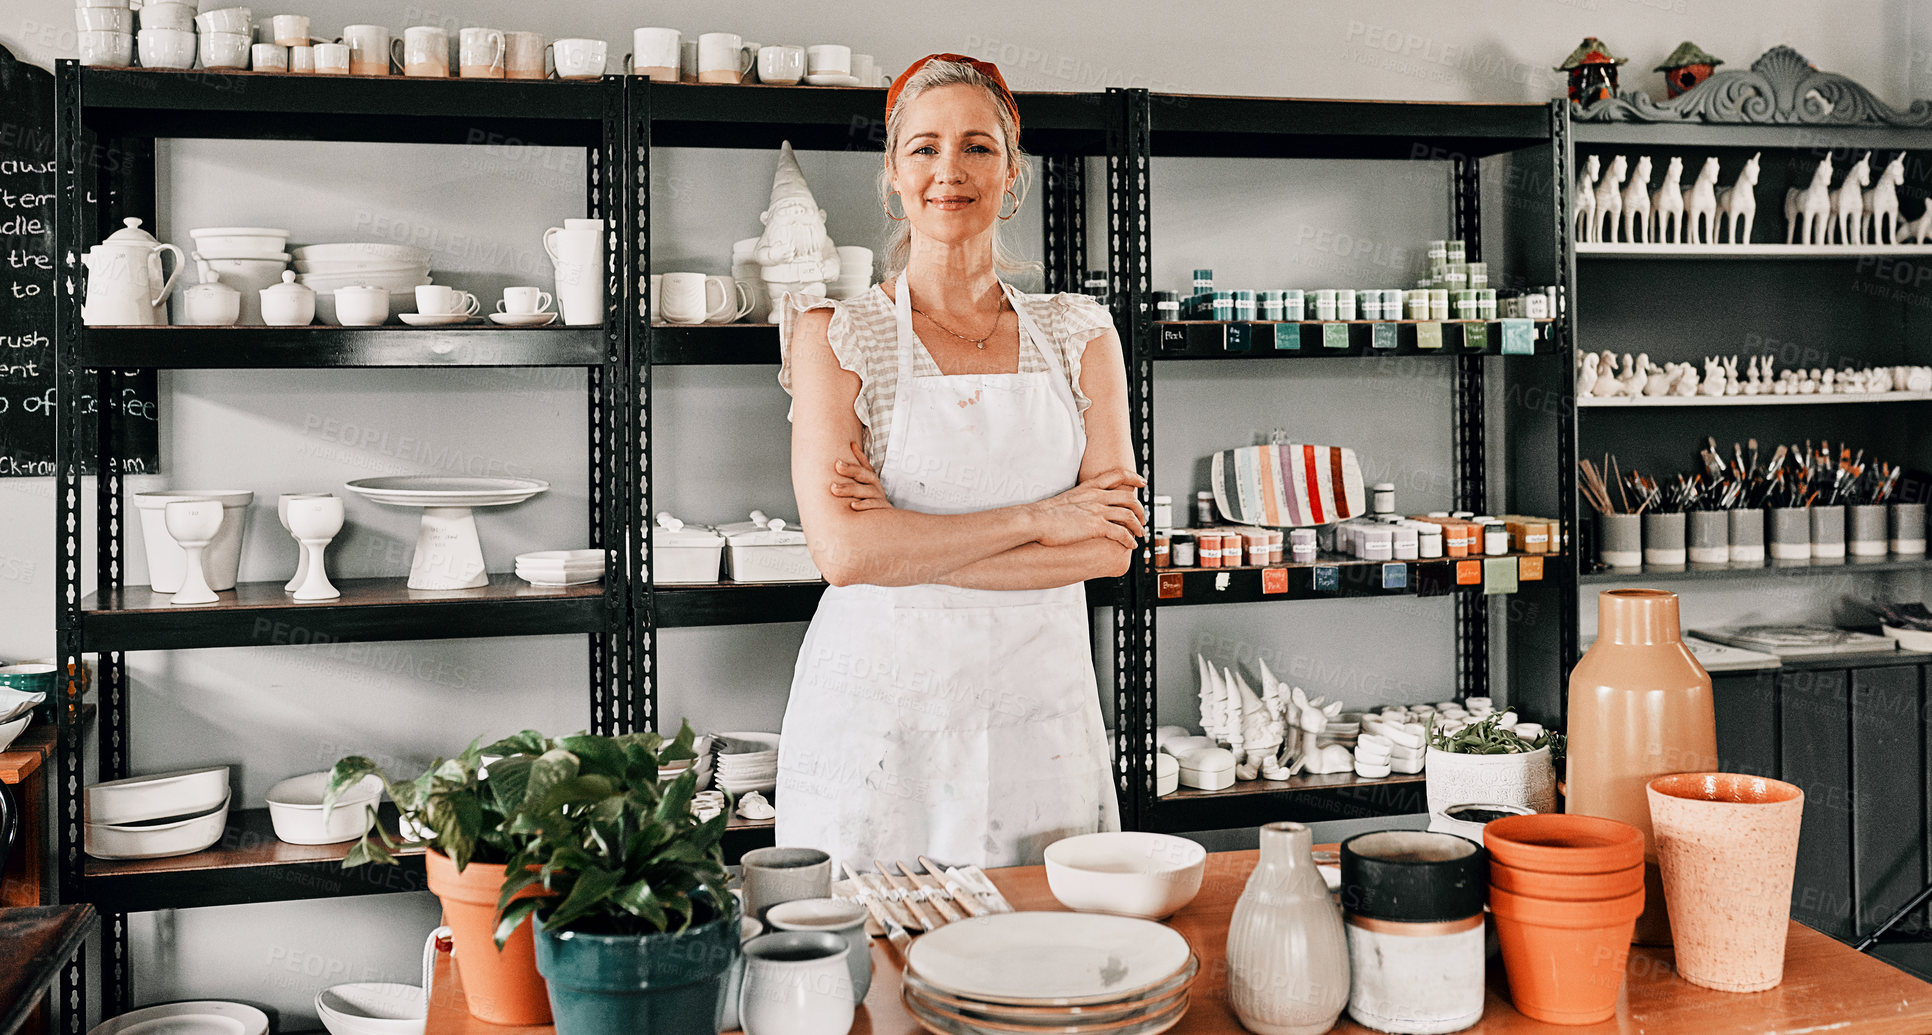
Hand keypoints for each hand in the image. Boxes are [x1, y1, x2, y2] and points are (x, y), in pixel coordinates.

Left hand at [830, 441, 890, 510]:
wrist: (886, 520)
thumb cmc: (872, 498)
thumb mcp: (867, 480)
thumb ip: (860, 463)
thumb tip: (852, 444)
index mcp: (870, 478)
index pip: (862, 467)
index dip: (853, 461)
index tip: (840, 458)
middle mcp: (875, 487)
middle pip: (864, 475)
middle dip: (850, 470)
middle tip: (837, 466)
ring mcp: (879, 498)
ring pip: (866, 491)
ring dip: (850, 490)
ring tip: (835, 489)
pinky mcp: (882, 510)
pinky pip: (874, 507)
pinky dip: (864, 506)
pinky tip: (853, 506)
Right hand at [1030, 468, 1147, 548]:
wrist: (1035, 520)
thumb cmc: (1044, 515)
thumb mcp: (1064, 501)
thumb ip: (1077, 503)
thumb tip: (1079, 511)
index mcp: (1088, 488)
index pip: (1116, 475)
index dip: (1133, 477)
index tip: (1141, 482)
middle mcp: (1096, 497)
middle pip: (1128, 497)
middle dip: (1140, 508)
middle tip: (1143, 516)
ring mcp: (1097, 511)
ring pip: (1129, 515)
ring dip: (1138, 525)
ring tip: (1140, 533)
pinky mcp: (1096, 526)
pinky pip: (1121, 532)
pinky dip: (1129, 539)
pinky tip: (1131, 545)